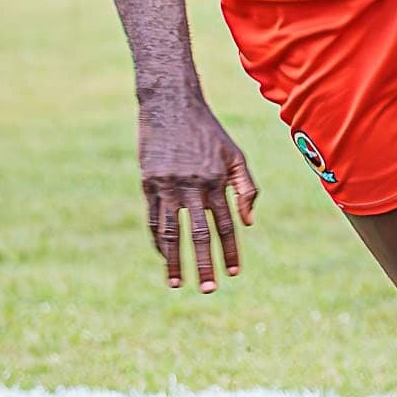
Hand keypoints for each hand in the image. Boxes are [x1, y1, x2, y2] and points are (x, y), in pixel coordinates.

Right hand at [137, 95, 256, 291]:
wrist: (171, 107)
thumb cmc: (209, 133)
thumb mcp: (235, 155)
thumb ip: (246, 188)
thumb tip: (248, 223)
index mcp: (216, 181)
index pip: (225, 225)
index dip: (229, 251)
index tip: (233, 274)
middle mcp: (192, 186)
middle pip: (199, 234)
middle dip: (204, 264)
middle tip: (207, 289)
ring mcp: (167, 186)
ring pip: (171, 232)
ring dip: (174, 261)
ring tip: (176, 283)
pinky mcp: (148, 184)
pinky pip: (153, 219)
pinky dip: (158, 240)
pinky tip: (164, 256)